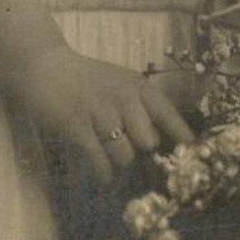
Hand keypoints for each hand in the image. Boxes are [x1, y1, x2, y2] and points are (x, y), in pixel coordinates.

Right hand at [10, 46, 194, 184]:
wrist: (45, 66)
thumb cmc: (87, 80)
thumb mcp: (120, 84)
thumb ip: (141, 109)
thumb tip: (162, 146)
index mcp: (139, 87)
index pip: (170, 117)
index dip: (183, 141)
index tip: (195, 160)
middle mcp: (124, 98)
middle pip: (149, 143)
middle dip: (140, 152)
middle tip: (127, 152)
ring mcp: (100, 112)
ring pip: (125, 156)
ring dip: (117, 162)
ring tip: (107, 155)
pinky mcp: (77, 127)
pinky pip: (100, 162)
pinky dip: (102, 172)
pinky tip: (100, 170)